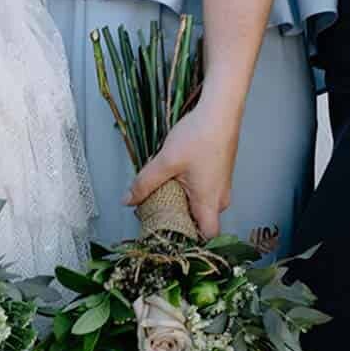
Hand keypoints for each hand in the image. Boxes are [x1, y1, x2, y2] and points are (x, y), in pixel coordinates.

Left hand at [125, 94, 243, 237]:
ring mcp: (222, 187)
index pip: (206, 236)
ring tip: (164, 192)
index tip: (168, 234)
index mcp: (209, 202)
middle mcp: (220, 199)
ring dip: (183, 204)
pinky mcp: (220, 176)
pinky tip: (176, 179)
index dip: (189, 240)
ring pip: (202, 207)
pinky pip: (205, 194)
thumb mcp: (165, 162)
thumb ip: (144, 184)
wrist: (220, 110)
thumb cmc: (199, 135)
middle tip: (157, 212)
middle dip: (179, 221)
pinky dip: (190, 192)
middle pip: (201, 222)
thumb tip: (127, 201)